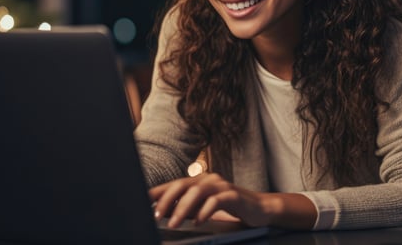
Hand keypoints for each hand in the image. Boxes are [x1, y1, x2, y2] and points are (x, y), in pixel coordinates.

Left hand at [149, 173, 272, 227]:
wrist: (259, 208)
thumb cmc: (229, 209)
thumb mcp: (203, 209)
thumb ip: (186, 208)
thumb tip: (163, 214)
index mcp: (199, 182)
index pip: (174, 185)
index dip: (157, 192)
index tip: (142, 202)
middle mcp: (208, 180)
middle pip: (182, 185)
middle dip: (166, 200)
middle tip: (155, 216)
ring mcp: (221, 186)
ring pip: (197, 191)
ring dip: (183, 208)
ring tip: (173, 223)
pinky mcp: (234, 195)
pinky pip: (217, 200)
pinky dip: (205, 211)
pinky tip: (198, 221)